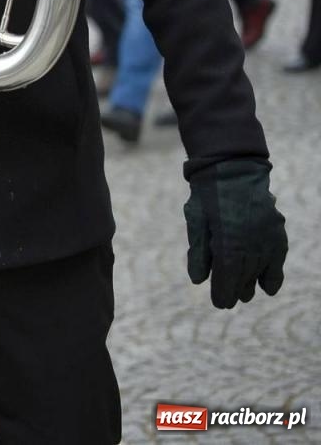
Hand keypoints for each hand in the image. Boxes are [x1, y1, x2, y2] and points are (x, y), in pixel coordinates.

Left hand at [184, 159, 286, 308]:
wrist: (234, 171)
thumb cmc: (208, 196)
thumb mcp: (196, 221)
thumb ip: (198, 252)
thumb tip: (199, 281)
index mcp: (229, 243)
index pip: (228, 278)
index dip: (223, 293)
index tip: (220, 303)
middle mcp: (252, 245)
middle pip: (244, 278)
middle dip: (234, 291)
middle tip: (227, 301)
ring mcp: (267, 240)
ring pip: (260, 271)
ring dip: (251, 284)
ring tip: (244, 295)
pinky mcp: (277, 234)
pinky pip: (277, 261)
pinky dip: (272, 275)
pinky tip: (267, 288)